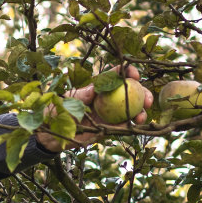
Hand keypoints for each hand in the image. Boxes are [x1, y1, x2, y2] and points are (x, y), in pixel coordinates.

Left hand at [35, 65, 150, 152]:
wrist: (53, 131)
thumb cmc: (58, 109)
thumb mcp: (68, 100)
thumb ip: (82, 95)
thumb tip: (95, 90)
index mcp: (99, 86)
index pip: (116, 75)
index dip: (127, 71)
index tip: (134, 74)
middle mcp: (108, 97)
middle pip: (130, 92)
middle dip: (143, 93)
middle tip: (148, 100)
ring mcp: (110, 112)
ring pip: (131, 109)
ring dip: (140, 111)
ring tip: (141, 117)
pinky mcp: (109, 127)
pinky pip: (124, 125)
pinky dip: (131, 125)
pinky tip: (135, 126)